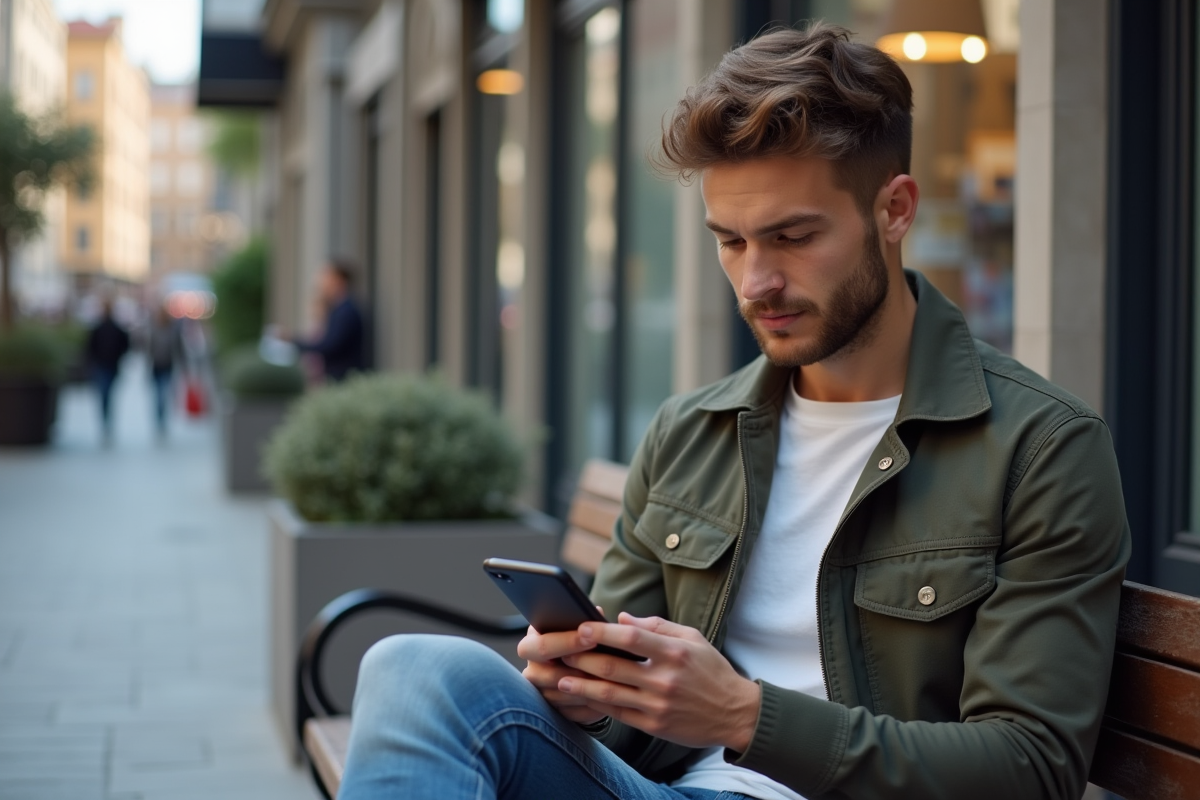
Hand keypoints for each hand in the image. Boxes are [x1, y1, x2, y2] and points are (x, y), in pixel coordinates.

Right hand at [517, 623, 606, 724]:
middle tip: (603, 664)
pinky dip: (590, 707)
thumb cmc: (583, 644)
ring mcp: (539, 691)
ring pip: (558, 696)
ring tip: (611, 682)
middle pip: (543, 674)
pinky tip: (609, 700)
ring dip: (585, 690)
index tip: (592, 639)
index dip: (566, 642)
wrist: (584, 673)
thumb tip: (598, 612)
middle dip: (574, 670)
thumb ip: (588, 623)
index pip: (541, 643)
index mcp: (534, 641)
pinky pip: (569, 713)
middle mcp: (532, 667)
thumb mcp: (584, 630)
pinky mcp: (552, 711)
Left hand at [557, 613, 760, 751]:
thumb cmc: (712, 670)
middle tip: (559, 649)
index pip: (631, 637)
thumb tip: (621, 617)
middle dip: (581, 657)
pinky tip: (579, 696)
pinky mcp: (653, 724)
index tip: (580, 625)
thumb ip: (657, 625)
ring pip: (609, 692)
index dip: (602, 631)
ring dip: (580, 684)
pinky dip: (595, 704)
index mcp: (675, 652)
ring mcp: (657, 704)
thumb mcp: (693, 638)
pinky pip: (617, 712)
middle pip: (613, 666)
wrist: (735, 713)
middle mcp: (665, 679)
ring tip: (559, 676)